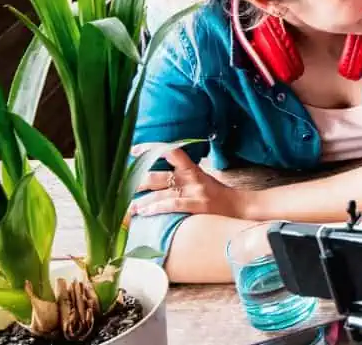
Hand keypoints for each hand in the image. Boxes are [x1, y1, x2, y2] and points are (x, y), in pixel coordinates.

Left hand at [128, 147, 255, 219]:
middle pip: (157, 176)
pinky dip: (156, 208)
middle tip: (119, 188)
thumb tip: (158, 181)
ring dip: (141, 201)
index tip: (133, 150)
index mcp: (192, 169)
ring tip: (127, 208)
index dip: (150, 149)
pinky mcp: (197, 205)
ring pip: (160, 193)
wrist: (241, 208)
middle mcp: (191, 178)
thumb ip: (182, 178)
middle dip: (136, 182)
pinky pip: (172, 205)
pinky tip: (144, 212)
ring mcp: (194, 191)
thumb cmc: (218, 196)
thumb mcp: (202, 180)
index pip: (170, 151)